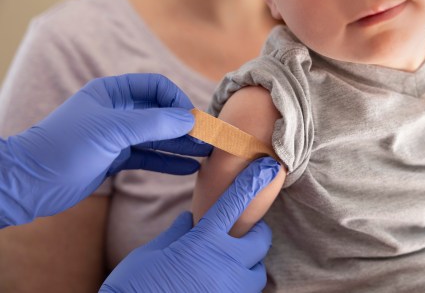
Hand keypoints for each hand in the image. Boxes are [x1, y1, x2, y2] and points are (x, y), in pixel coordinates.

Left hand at [0, 74, 210, 226]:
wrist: (32, 182)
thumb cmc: (66, 146)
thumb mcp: (113, 129)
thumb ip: (154, 123)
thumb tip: (189, 118)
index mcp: (113, 93)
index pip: (155, 87)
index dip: (176, 100)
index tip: (193, 118)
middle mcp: (118, 111)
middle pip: (159, 113)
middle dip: (184, 125)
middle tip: (208, 138)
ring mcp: (117, 136)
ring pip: (156, 137)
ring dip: (180, 144)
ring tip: (205, 153)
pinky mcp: (115, 159)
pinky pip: (148, 157)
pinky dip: (167, 162)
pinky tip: (188, 167)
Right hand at [100, 157, 280, 292]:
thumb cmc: (133, 287)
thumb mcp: (150, 254)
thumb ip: (176, 234)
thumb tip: (188, 220)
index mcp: (203, 242)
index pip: (234, 203)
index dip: (252, 182)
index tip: (266, 168)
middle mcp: (225, 265)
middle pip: (260, 239)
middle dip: (256, 231)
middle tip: (244, 230)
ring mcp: (231, 291)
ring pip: (259, 272)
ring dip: (250, 264)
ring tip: (231, 263)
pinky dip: (241, 285)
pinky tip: (223, 284)